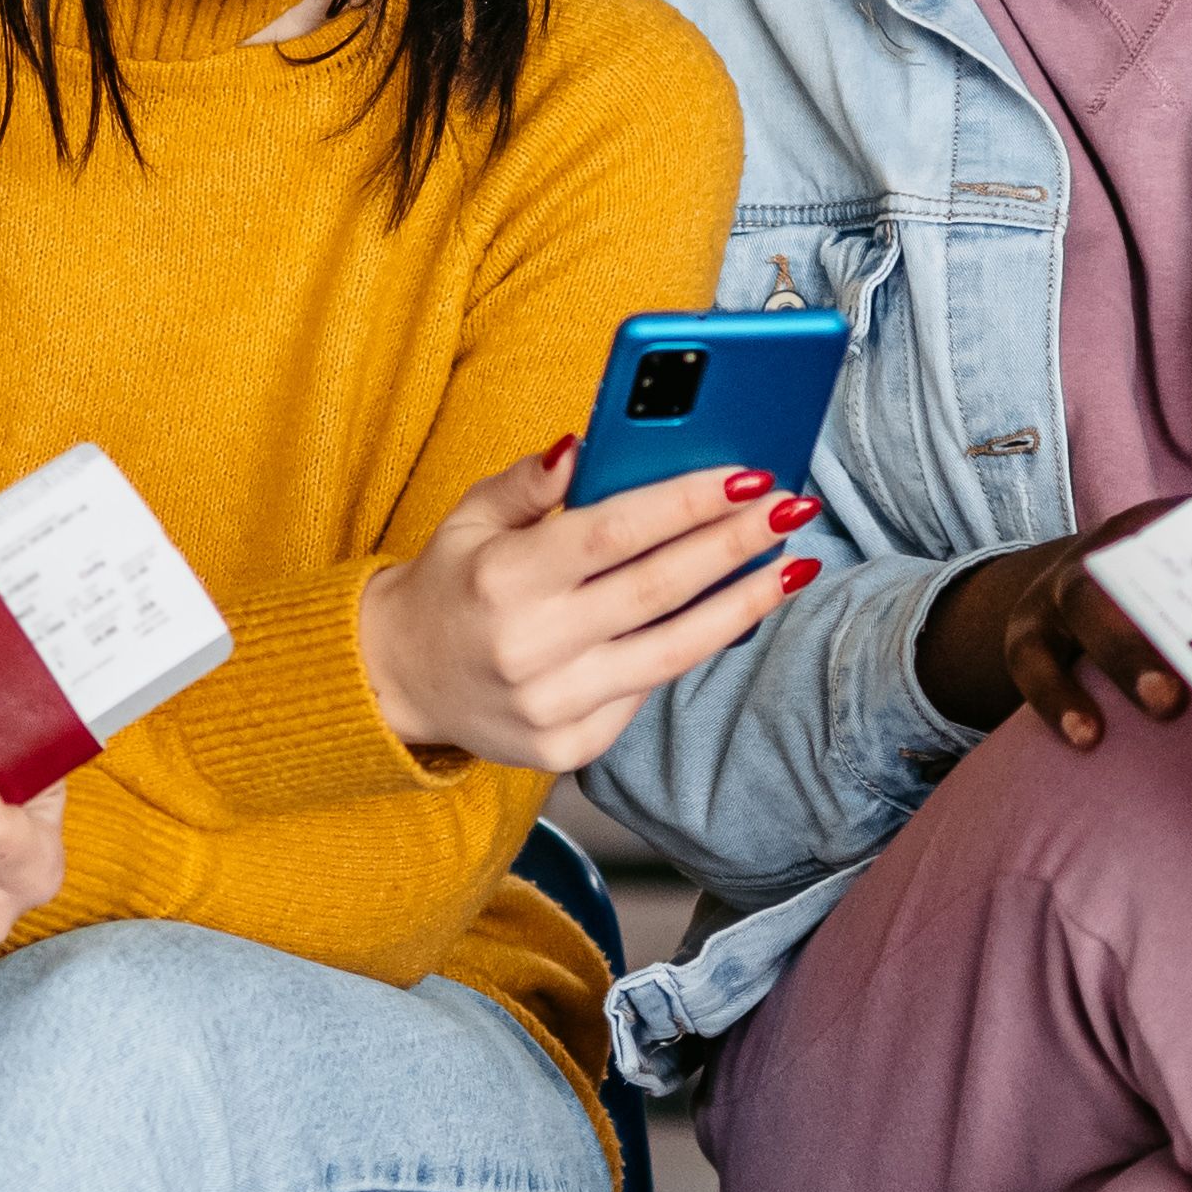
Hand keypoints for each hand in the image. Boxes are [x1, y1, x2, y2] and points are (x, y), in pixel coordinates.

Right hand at [355, 441, 816, 775]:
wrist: (397, 679)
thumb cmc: (450, 583)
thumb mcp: (471, 516)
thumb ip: (530, 481)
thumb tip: (589, 443)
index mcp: (502, 578)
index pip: (614, 533)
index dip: (687, 503)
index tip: (749, 476)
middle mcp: (528, 647)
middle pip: (657, 590)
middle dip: (735, 545)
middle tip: (792, 508)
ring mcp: (550, 706)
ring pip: (672, 652)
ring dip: (743, 605)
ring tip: (794, 567)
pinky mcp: (566, 748)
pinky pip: (647, 692)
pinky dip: (693, 648)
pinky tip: (733, 613)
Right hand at [908, 523, 1191, 754]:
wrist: (1095, 584)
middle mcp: (1131, 539)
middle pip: (1149, 564)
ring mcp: (1072, 578)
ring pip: (1083, 600)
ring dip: (1124, 653)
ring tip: (1167, 706)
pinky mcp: (1029, 623)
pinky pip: (1029, 656)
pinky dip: (1053, 695)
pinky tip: (1088, 738)